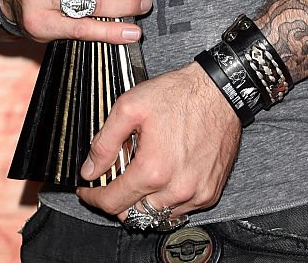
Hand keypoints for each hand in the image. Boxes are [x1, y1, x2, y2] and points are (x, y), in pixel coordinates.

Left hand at [77, 63, 241, 222]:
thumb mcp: (130, 107)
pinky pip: (181, 211)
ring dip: (144, 202)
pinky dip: (167, 200)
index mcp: (153, 170)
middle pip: (133, 215)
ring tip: (143, 174)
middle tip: (117, 176)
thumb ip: (105, 142)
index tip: (88, 191)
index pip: (112, 203)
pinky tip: (165, 176)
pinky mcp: (210, 193)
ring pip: (157, 216)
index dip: (93, 197)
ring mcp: (196, 194)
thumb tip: (90, 170)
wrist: (219, 91)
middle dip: (118, 199)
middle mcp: (176, 189)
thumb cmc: (180, 95)